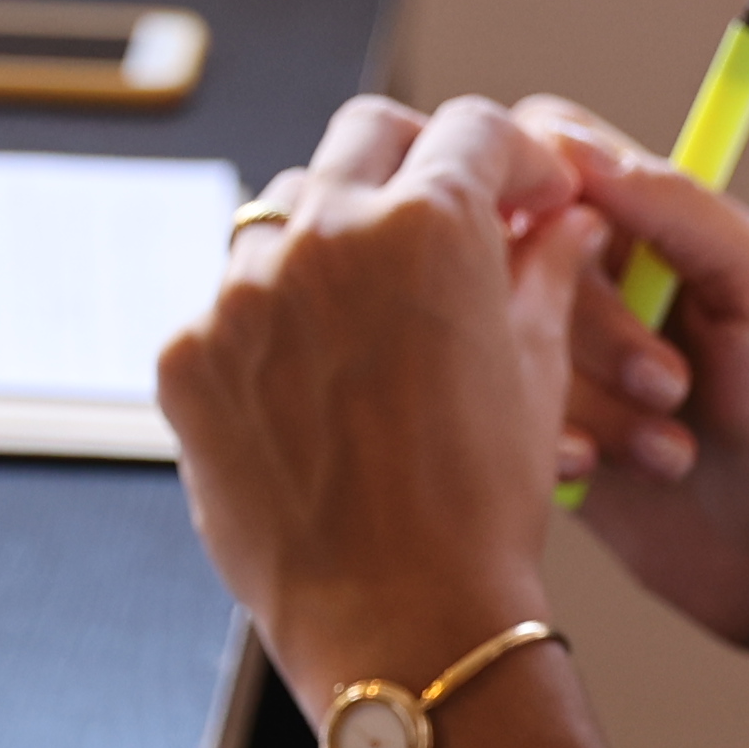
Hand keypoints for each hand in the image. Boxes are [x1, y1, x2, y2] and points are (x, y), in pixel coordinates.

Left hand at [160, 93, 595, 702]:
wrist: (398, 618)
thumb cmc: (484, 504)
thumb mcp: (539, 371)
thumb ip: (544, 270)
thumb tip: (562, 219)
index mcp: (427, 224)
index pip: (474, 128)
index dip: (514, 158)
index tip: (527, 195)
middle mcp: (321, 234)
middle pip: (368, 135)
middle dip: (417, 161)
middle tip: (448, 215)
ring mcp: (239, 291)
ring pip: (286, 210)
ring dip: (335, 234)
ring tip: (377, 303)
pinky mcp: (185, 353)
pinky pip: (231, 301)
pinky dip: (274, 320)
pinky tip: (315, 380)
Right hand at [513, 91, 748, 657]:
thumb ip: (681, 210)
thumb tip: (573, 149)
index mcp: (650, 222)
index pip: (549, 148)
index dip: (544, 191)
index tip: (577, 249)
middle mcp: (593, 279)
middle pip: (515, 247)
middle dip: (592, 325)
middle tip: (672, 383)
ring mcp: (561, 357)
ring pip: (501, 337)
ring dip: (587, 400)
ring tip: (671, 449)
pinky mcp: (538, 429)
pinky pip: (494, 413)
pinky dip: (549, 442)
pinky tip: (609, 474)